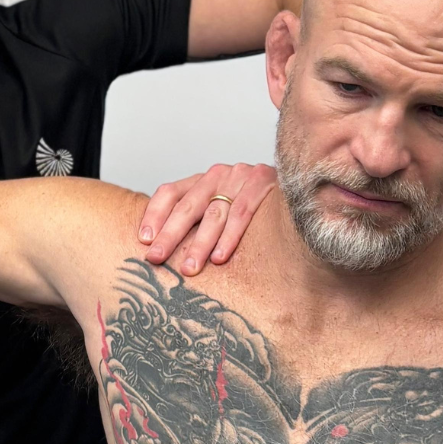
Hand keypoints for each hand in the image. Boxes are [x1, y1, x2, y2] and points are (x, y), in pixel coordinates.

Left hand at [138, 162, 275, 272]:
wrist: (298, 185)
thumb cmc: (252, 205)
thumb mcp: (220, 206)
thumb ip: (198, 219)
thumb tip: (163, 250)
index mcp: (202, 180)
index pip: (169, 192)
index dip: (154, 214)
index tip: (143, 239)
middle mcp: (218, 175)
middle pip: (187, 206)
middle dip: (170, 234)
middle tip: (156, 258)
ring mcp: (241, 177)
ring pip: (214, 213)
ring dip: (199, 243)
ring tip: (189, 268)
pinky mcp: (264, 184)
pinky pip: (242, 214)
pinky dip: (230, 237)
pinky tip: (220, 257)